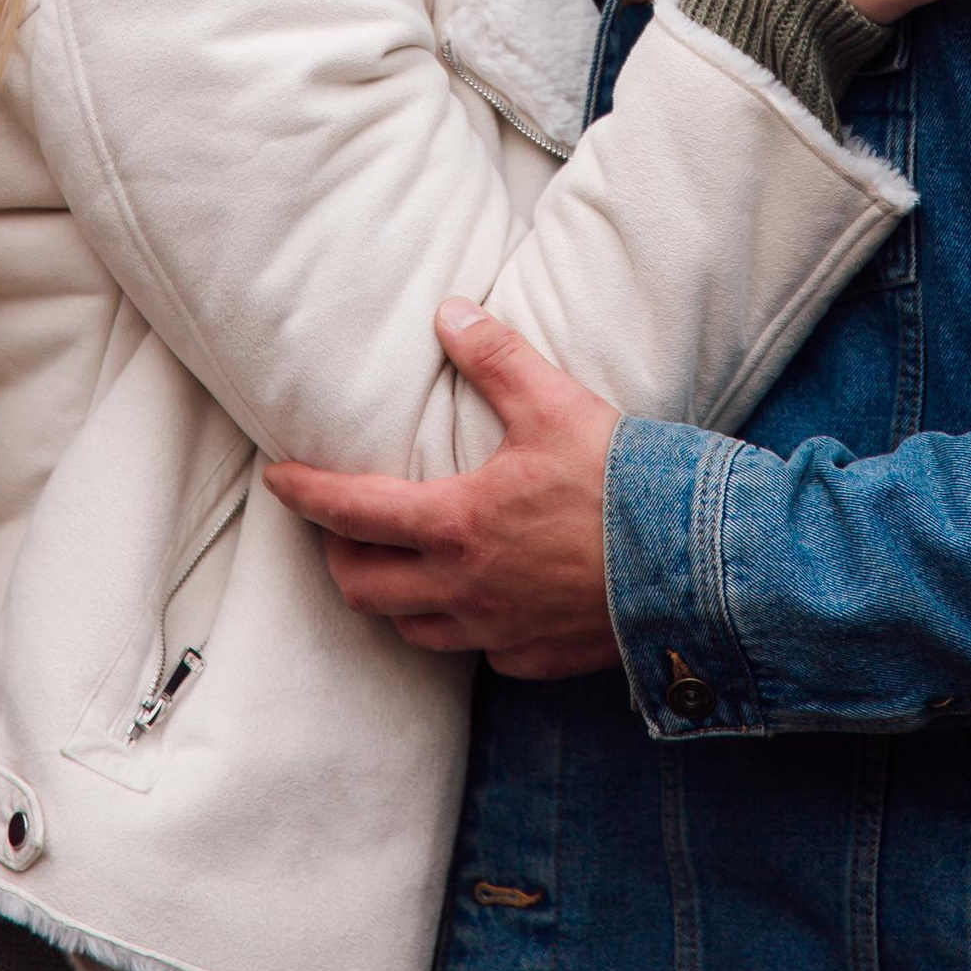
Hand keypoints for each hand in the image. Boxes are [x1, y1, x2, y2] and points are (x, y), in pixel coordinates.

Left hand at [264, 300, 622, 679]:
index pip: (353, 513)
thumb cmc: (620, 482)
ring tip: (397, 566)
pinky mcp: (535, 660)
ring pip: (413, 629)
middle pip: (364, 588)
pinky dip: (462, 627)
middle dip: (340, 556)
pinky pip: (477, 652)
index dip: (306, 495)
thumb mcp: (554, 403)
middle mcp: (464, 589)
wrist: (691, 564)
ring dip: (392, 598)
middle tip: (339, 528)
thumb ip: (496, 357)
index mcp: (457, 524)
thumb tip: (449, 310)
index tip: (279, 480)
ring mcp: (498, 633)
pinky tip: (477, 602)